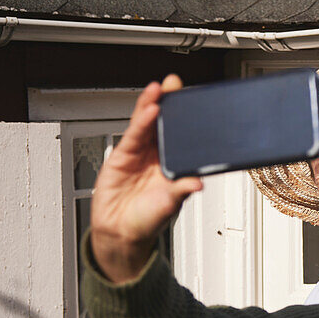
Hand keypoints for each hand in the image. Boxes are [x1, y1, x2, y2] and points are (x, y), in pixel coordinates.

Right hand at [90, 75, 201, 282]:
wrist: (120, 233)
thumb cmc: (147, 220)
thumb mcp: (170, 204)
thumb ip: (181, 190)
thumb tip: (198, 183)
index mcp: (174, 164)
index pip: (183, 136)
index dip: (188, 118)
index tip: (196, 101)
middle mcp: (158, 156)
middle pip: (165, 123)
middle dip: (170, 102)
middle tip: (176, 84)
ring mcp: (140, 154)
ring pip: (147, 124)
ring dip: (153, 104)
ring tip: (161, 89)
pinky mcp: (122, 156)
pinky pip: (133, 135)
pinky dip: (141, 121)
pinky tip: (149, 109)